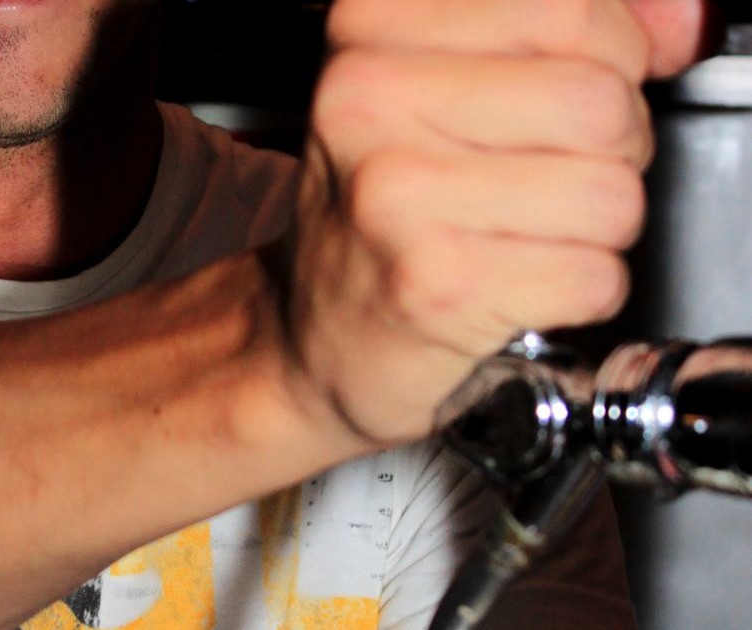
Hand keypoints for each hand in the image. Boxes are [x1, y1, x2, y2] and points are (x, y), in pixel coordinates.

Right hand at [275, 0, 712, 444]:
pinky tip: (514, 285)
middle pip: (602, 101)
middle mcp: (370, 102)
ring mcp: (397, 195)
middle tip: (539, 175)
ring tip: (523, 233)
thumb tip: (679, 24)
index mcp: (375, 28)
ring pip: (612, 194)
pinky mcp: (433, 285)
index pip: (573, 9)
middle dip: (608, 150)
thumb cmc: (391, 204)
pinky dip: (577, 292)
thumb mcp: (460, 81)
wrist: (316, 333)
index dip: (605, 58)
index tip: (555, 93)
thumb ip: (578, 30)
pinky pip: (594, 277)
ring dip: (594, 230)